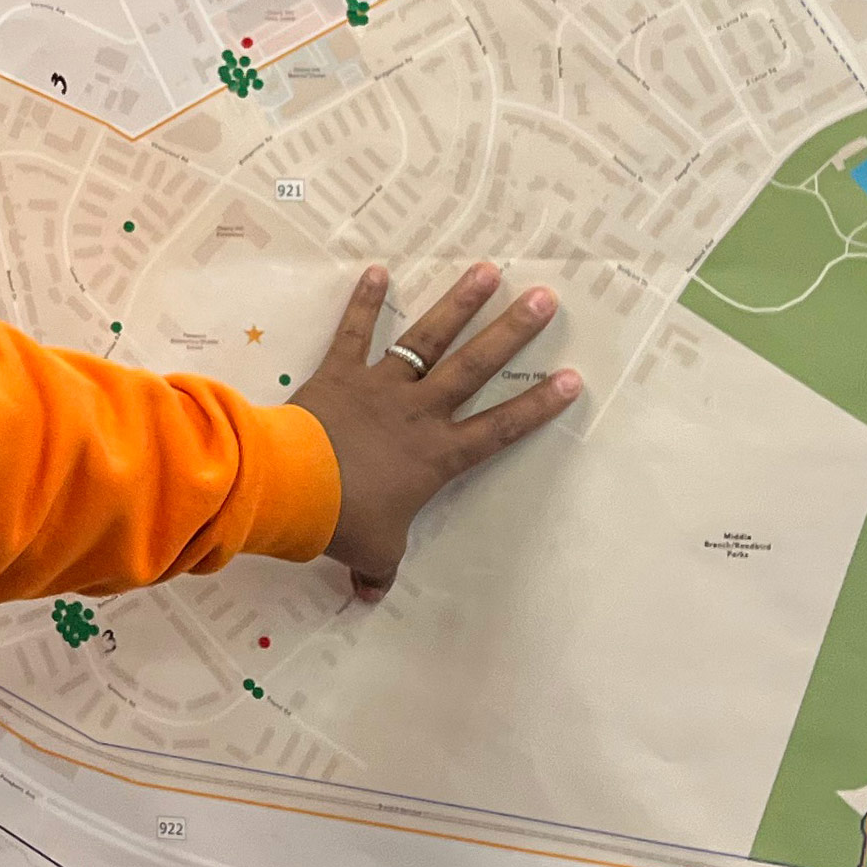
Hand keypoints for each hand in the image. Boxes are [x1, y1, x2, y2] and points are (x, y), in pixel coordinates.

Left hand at [292, 262, 582, 599]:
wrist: (293, 489)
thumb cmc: (343, 521)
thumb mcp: (373, 552)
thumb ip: (378, 570)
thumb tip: (369, 597)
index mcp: (437, 456)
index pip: (499, 429)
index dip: (536, 406)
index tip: (572, 378)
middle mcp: (419, 412)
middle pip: (475, 367)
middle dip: (512, 331)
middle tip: (544, 297)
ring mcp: (381, 387)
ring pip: (427, 338)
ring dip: (458, 303)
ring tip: (487, 269)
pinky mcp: (341, 372)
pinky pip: (354, 332)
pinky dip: (364, 302)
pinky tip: (377, 269)